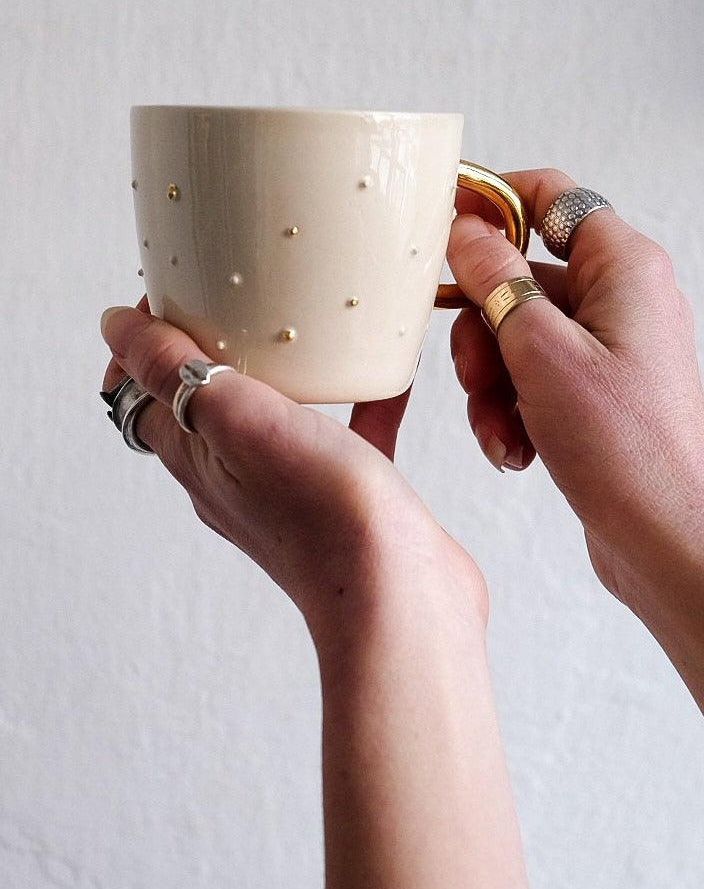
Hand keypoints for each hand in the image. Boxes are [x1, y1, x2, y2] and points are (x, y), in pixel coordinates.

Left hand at [100, 304, 485, 648]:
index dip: (144, 345)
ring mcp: (296, 492)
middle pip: (208, 404)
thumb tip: (117, 325)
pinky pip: (353, 437)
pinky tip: (390, 372)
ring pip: (280, 419)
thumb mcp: (237, 420)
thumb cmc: (324, 515)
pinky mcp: (352, 498)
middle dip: (215, 349)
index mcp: (198, 461)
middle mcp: (238, 479)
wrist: (400, 592)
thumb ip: (175, 371)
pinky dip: (362, 401)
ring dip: (289, 375)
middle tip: (241, 301)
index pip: (143, 398)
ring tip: (313, 331)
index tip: (174, 297)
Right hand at [448, 170, 703, 598]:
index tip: (440, 230)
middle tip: (478, 374)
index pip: (551, 196)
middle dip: (483, 328)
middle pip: (521, 277)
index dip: (492, 204)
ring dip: (491, 383)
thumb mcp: (542, 353)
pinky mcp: (599, 396)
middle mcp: (624, 300)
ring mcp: (612, 351)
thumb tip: (467, 230)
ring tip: (502, 430)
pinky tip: (516, 450)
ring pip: (519, 336)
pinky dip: (513, 410)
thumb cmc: (624, 447)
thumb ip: (497, 281)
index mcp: (625, 267)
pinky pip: (534, 380)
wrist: (667, 541)